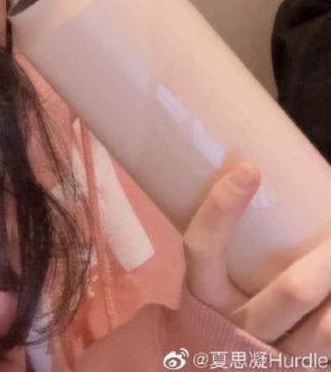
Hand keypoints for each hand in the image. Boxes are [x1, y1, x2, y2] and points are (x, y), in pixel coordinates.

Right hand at [183, 161, 330, 359]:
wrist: (208, 363)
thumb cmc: (215, 296)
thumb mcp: (209, 267)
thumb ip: (228, 234)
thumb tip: (258, 171)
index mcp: (205, 293)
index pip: (203, 248)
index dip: (222, 209)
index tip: (250, 169)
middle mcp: (238, 329)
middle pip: (291, 291)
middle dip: (328, 257)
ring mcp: (276, 356)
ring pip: (326, 330)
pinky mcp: (302, 368)